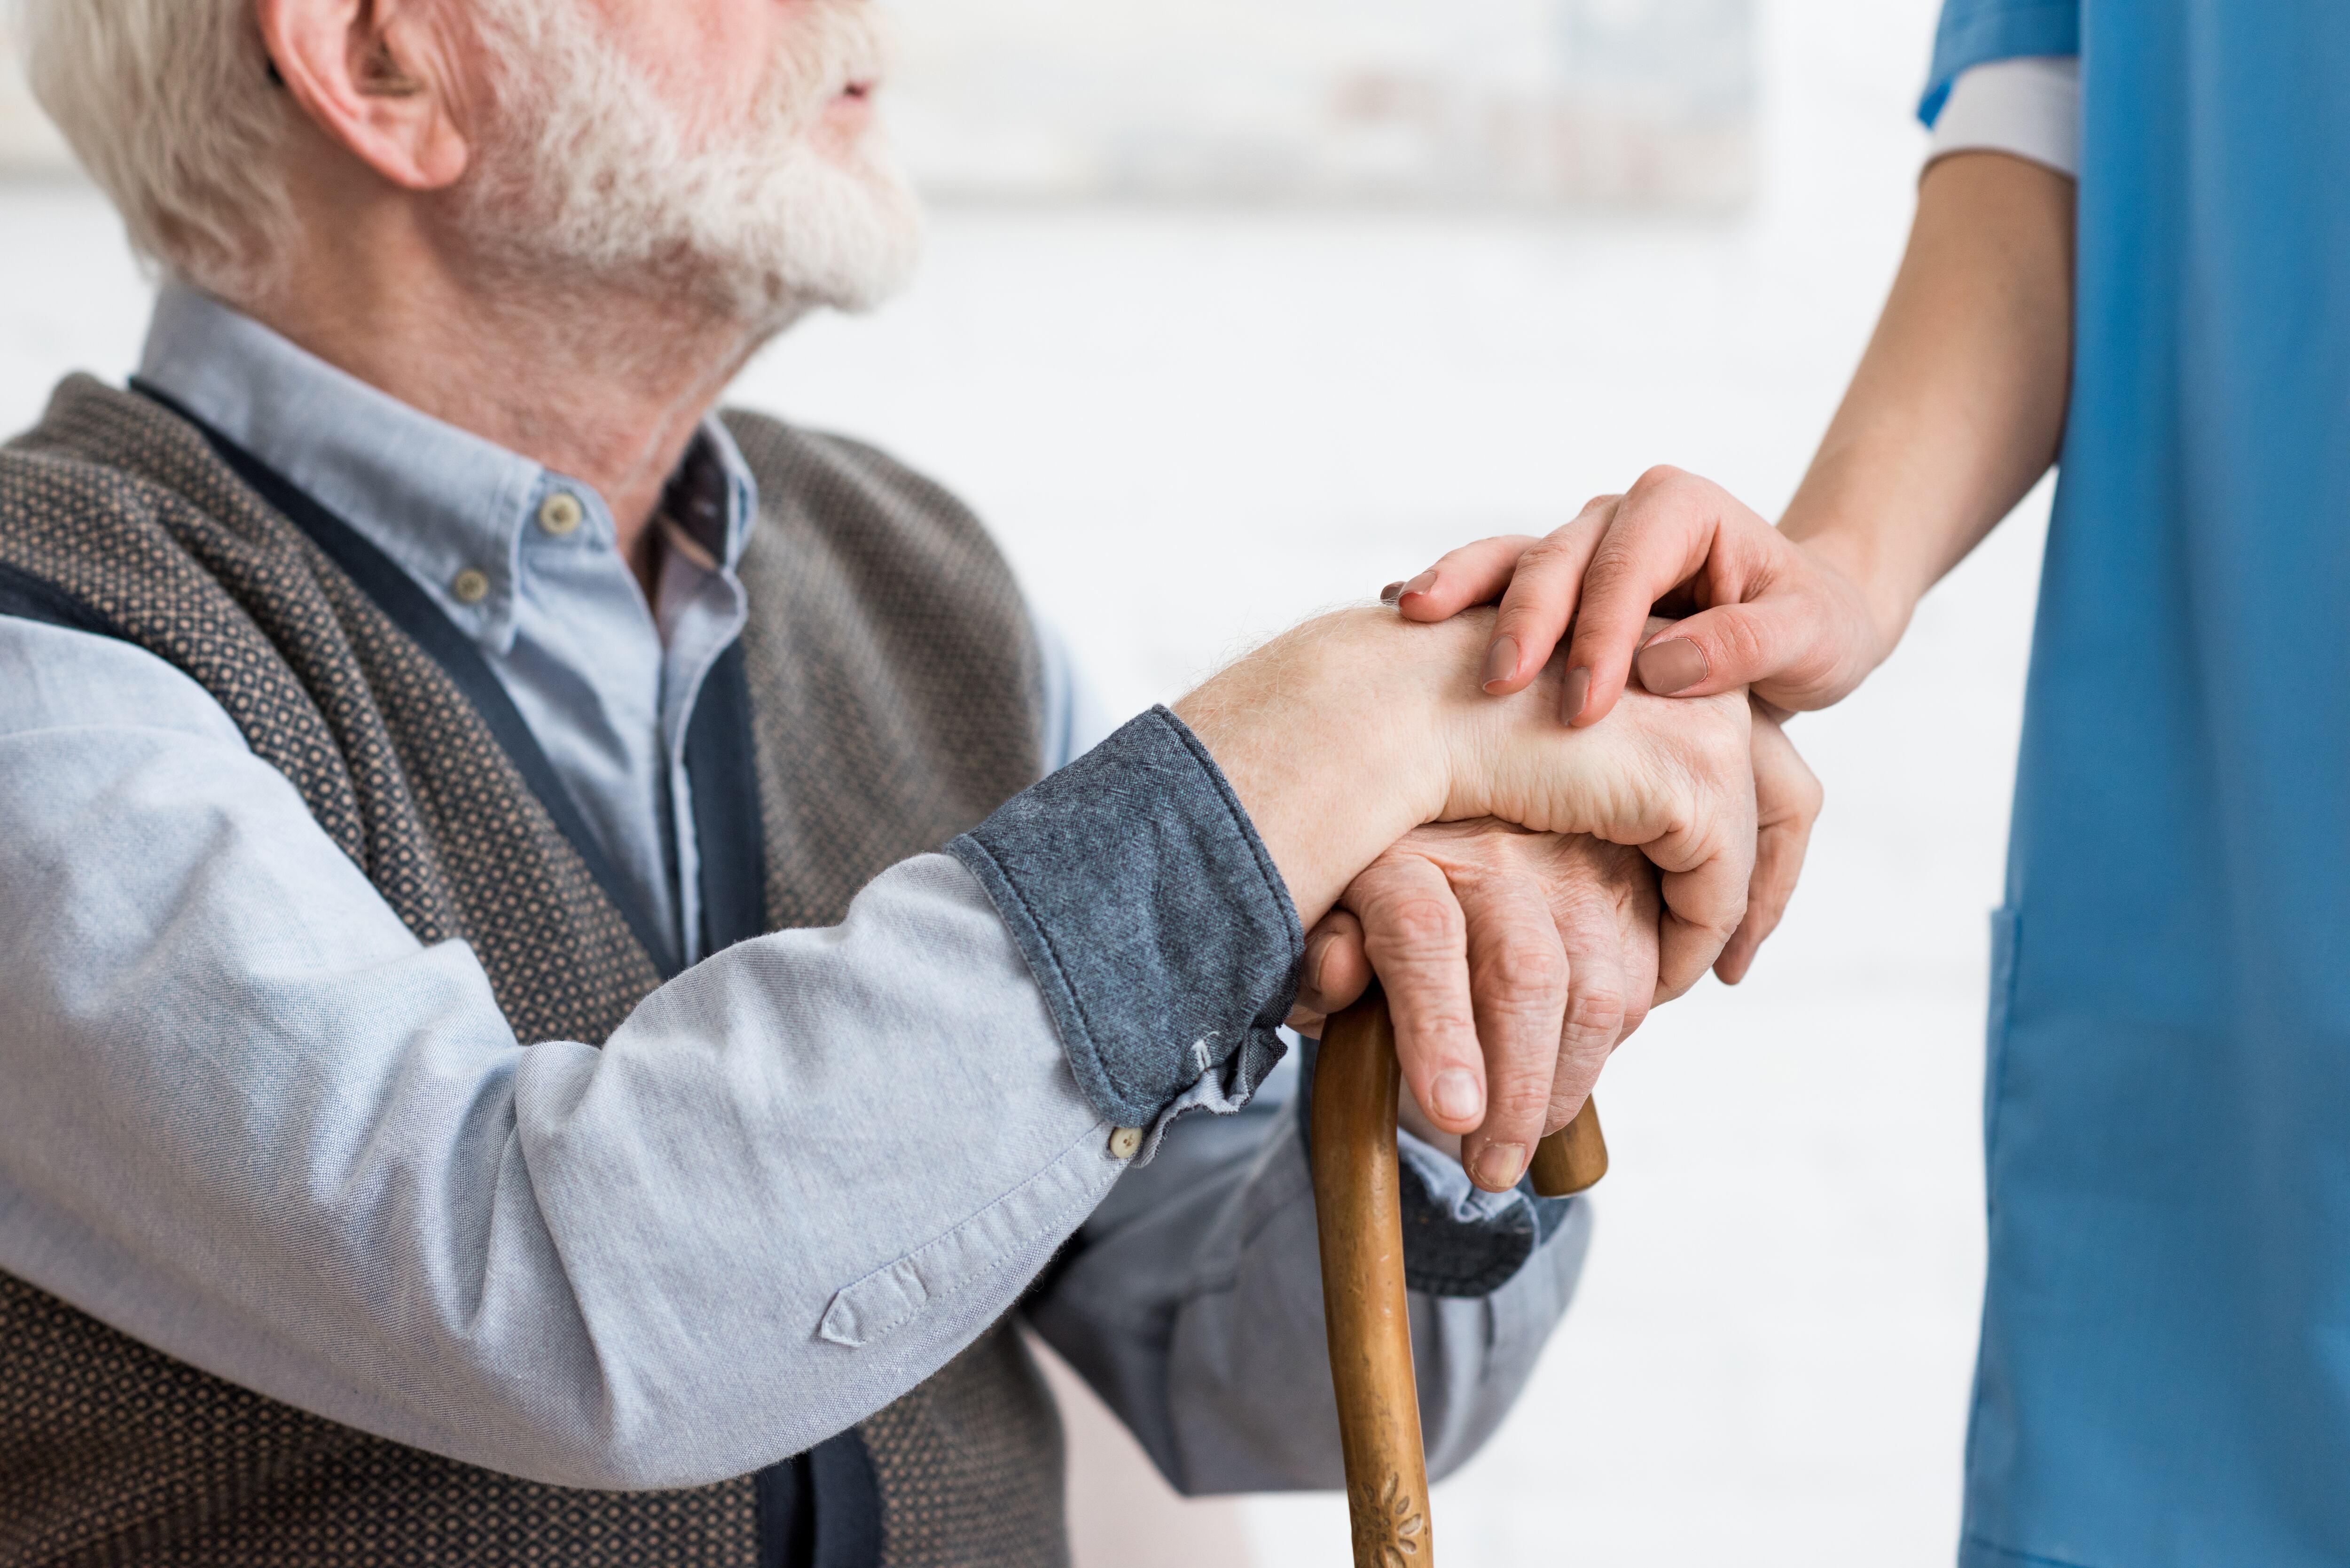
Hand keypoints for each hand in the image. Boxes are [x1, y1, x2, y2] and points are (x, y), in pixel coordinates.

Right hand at [1173, 606, 1756, 990]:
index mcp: (1669, 656)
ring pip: (1745, 858)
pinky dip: (1685, 951)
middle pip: (1783, 798)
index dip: (1737, 847)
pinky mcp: (1695, 783)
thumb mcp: (1540, 755)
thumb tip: (1624, 848)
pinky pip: (1716, 898)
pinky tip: (1643, 990)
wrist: (1402, 711)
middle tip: (1731, 969)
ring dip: (1711, 934)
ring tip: (1663, 990)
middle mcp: (1705, 680)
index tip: (1701, 921)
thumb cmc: (1435, 735)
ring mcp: (1709, 728)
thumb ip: (1591, 787)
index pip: (1754, 762)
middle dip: (1758, 893)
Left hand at [1288, 823, 1659, 1190]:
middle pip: (1525, 972)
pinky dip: (1606, 1051)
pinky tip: (1562, 1075)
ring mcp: (1564, 868)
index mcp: (1398, 860)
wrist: (1436, 868)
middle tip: (1491, 1168)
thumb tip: (1340, 970)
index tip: (1452, 1115)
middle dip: (1517, 1090)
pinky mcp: (1622, 891)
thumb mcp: (1319, 944)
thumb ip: (1319, 961)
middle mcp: (1488, 853)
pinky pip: (1639, 988)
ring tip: (1526, 1137)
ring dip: (1567, 1087)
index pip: (1423, 936)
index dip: (1440, 1030)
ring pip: (1596, 991)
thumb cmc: (1366, 923)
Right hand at [1385, 468, 1887, 727]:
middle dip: (1525, 619)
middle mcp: (1619, 516)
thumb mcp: (1811, 638)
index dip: (1601, 636)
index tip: (1584, 711)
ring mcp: (1580, 548)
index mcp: (1680, 509)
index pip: (1627, 569)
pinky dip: (1453, 597)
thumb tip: (1664, 668)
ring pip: (1511, 561)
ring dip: (1463, 591)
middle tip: (1497, 685)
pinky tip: (1402, 609)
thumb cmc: (1814, 628)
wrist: (1803, 624)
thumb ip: (1748, 645)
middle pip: (1557, 559)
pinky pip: (1495, 585)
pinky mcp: (1556, 587)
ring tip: (1415, 617)